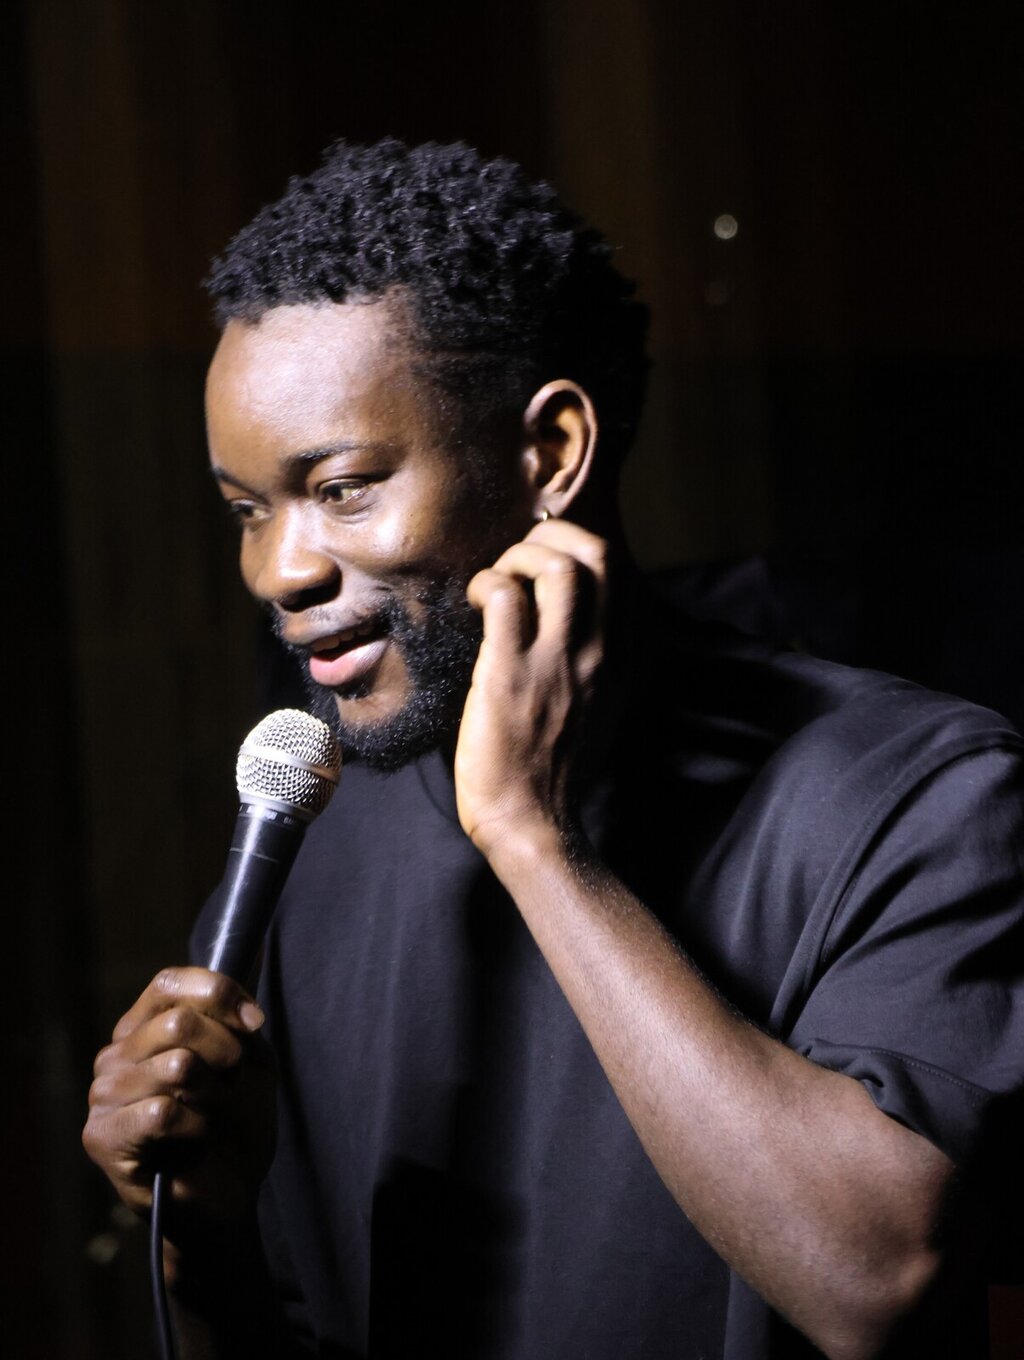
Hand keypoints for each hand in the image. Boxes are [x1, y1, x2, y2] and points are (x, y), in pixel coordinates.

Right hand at [82, 967, 275, 1248]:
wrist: (229, 1199)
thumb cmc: (236, 1125)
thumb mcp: (249, 1057)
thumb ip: (243, 1008)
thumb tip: (260, 946)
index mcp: (145, 1026)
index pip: (172, 982)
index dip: (221, 995)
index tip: (255, 1025)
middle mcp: (115, 1053)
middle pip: (179, 1022)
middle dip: (227, 1053)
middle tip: (233, 1084)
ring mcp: (103, 1095)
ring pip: (176, 1066)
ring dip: (214, 1095)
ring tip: (211, 1116)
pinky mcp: (102, 1137)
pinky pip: (163, 1112)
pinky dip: (196, 1128)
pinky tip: (193, 1144)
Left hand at [455, 518, 606, 860]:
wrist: (533, 823)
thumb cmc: (552, 767)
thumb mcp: (595, 704)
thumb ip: (592, 661)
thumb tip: (564, 618)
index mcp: (622, 658)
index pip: (622, 573)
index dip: (582, 547)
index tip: (548, 557)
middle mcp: (601, 652)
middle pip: (599, 554)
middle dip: (555, 534)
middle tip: (521, 555)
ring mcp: (560, 661)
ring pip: (558, 565)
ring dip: (520, 554)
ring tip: (498, 577)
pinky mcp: (513, 672)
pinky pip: (506, 596)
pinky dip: (488, 582)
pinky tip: (477, 602)